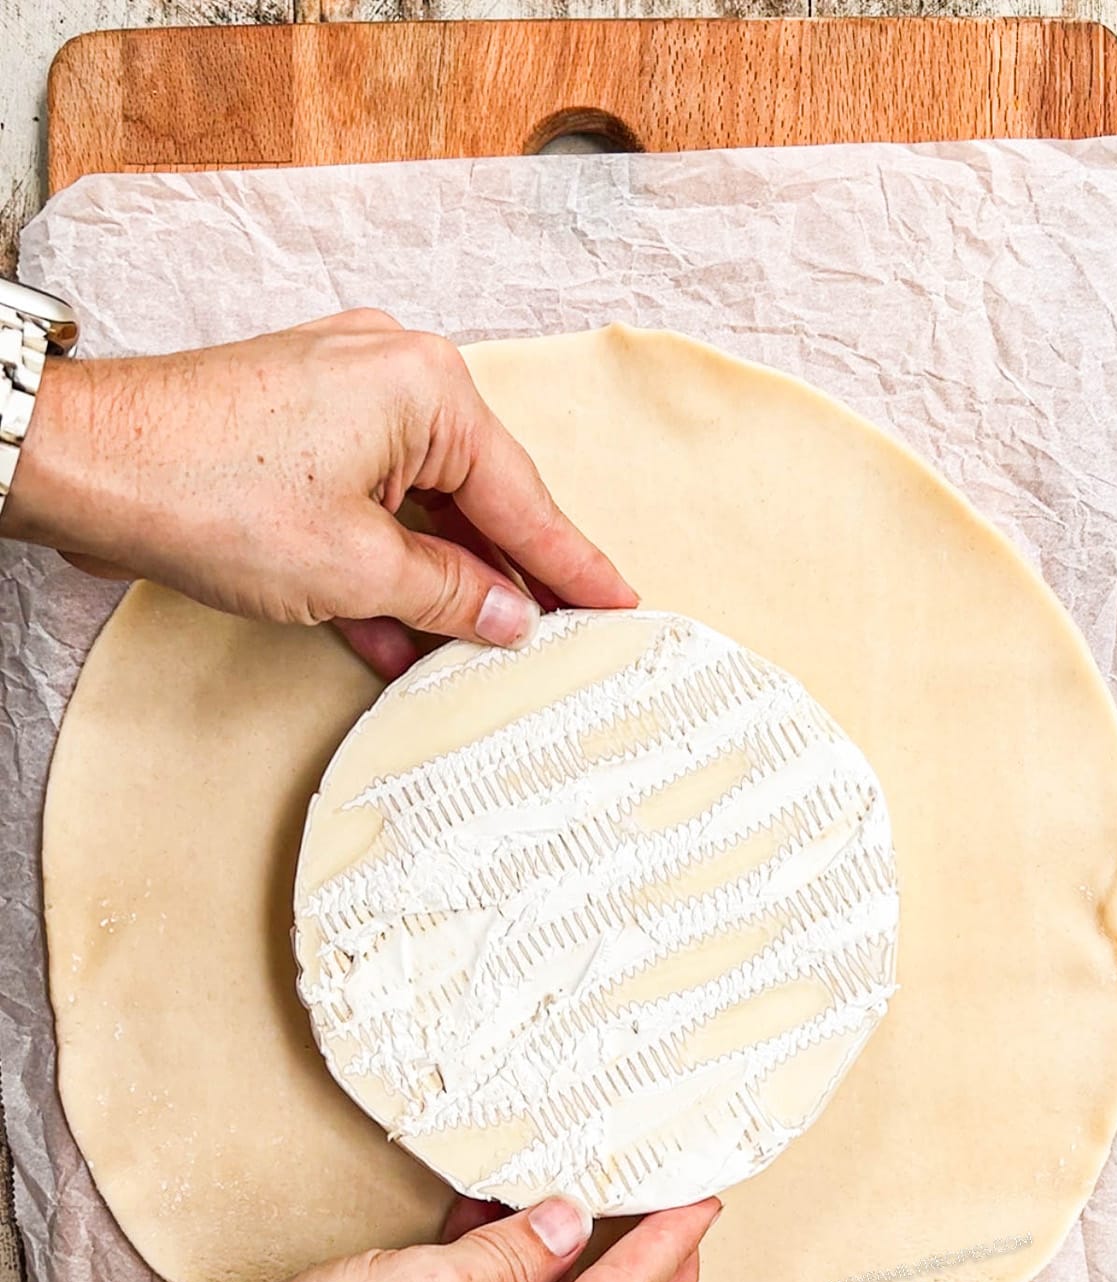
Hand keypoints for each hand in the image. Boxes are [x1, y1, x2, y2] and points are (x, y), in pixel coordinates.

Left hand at [0, 310, 637, 678]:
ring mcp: (338, 399)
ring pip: (416, 508)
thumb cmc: (205, 489)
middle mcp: (390, 376)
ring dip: (437, 584)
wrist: (80, 466)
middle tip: (557, 635)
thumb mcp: (354, 566)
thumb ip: (449, 593)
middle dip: (503, 576)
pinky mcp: (294, 430)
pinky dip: (380, 568)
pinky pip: (365, 506)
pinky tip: (396, 638)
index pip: (522, 496)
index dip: (571, 564)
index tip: (618, 601)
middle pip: (473, 497)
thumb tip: (509, 613)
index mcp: (425, 388)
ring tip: (478, 652)